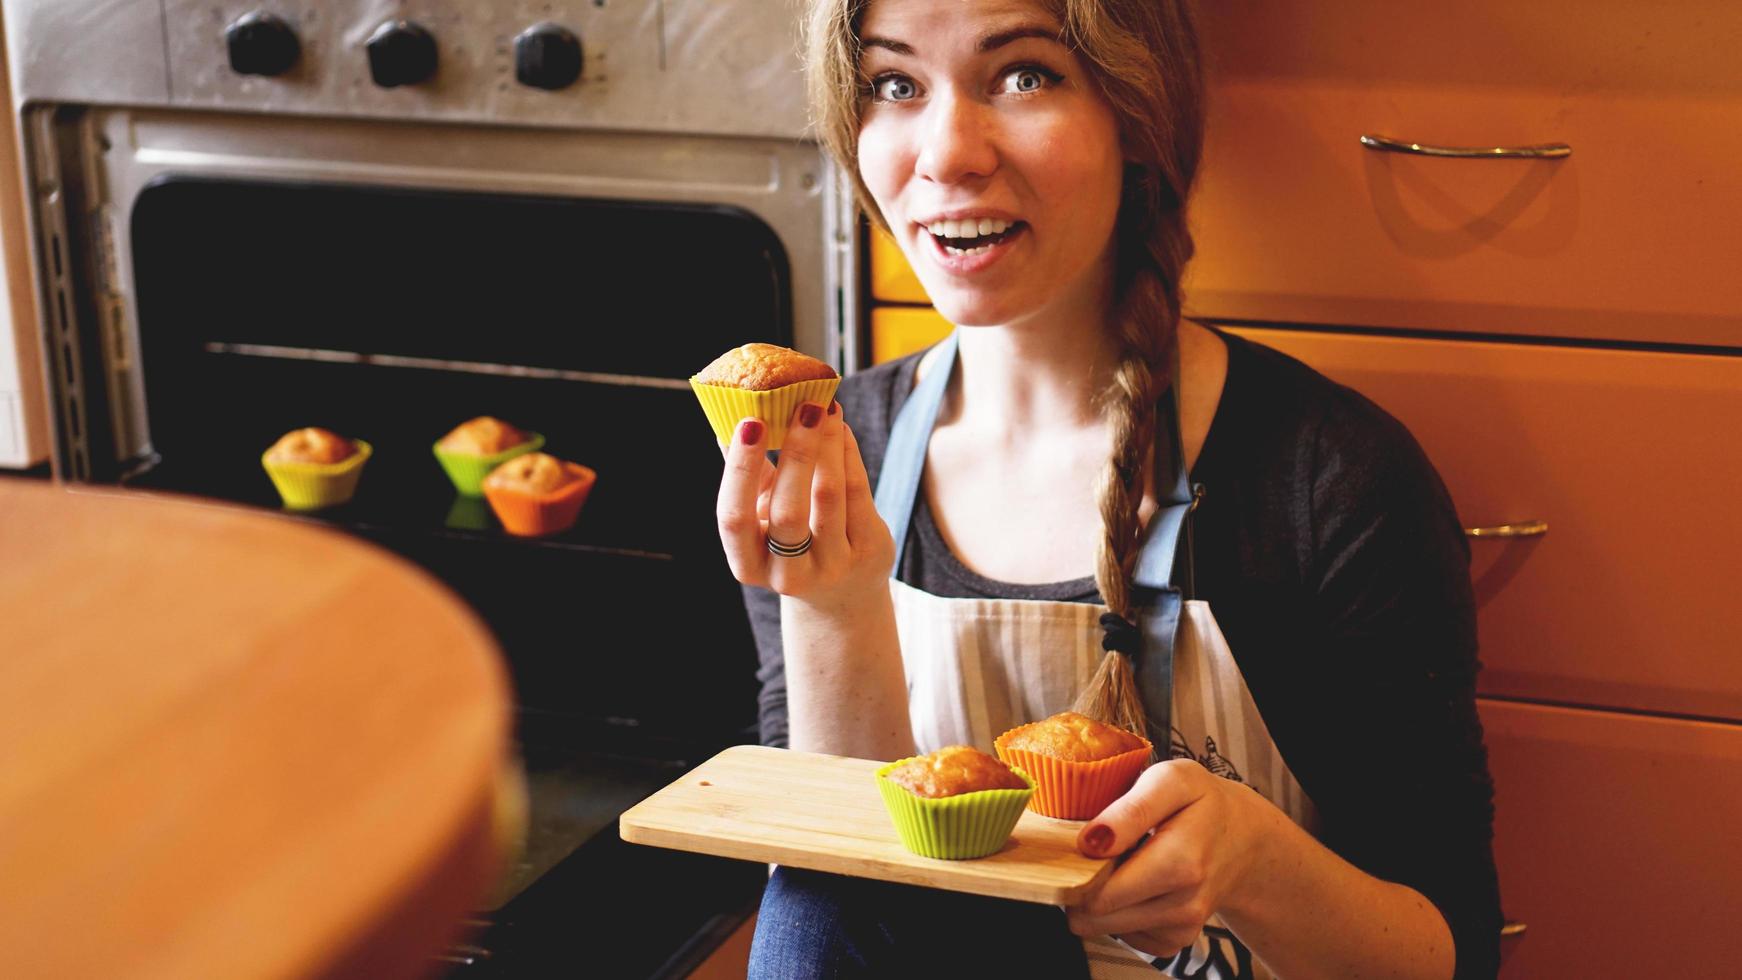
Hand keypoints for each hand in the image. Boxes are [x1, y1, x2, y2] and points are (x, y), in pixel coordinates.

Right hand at [715, 401, 894, 609]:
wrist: (841, 591)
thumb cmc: (790, 539)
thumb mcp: (762, 517)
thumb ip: (749, 476)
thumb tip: (729, 416)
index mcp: (749, 564)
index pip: (734, 519)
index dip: (740, 470)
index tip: (749, 423)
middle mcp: (789, 574)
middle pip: (788, 512)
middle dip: (796, 454)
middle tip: (802, 407)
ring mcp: (832, 567)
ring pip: (829, 497)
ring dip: (828, 445)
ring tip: (825, 407)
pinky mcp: (868, 552)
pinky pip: (857, 493)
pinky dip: (848, 454)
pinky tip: (841, 428)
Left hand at [1064, 760, 1274, 957]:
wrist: (1243, 840)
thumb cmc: (1201, 802)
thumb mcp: (1172, 781)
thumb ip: (1130, 808)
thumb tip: (1089, 843)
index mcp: (1181, 861)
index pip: (1103, 892)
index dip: (1077, 870)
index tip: (1082, 847)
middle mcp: (1184, 903)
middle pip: (1097, 914)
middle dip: (1084, 885)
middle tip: (1098, 853)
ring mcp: (1181, 926)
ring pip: (1106, 927)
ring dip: (1102, 898)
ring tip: (1123, 864)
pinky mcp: (1175, 941)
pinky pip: (1125, 936)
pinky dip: (1121, 911)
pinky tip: (1136, 884)